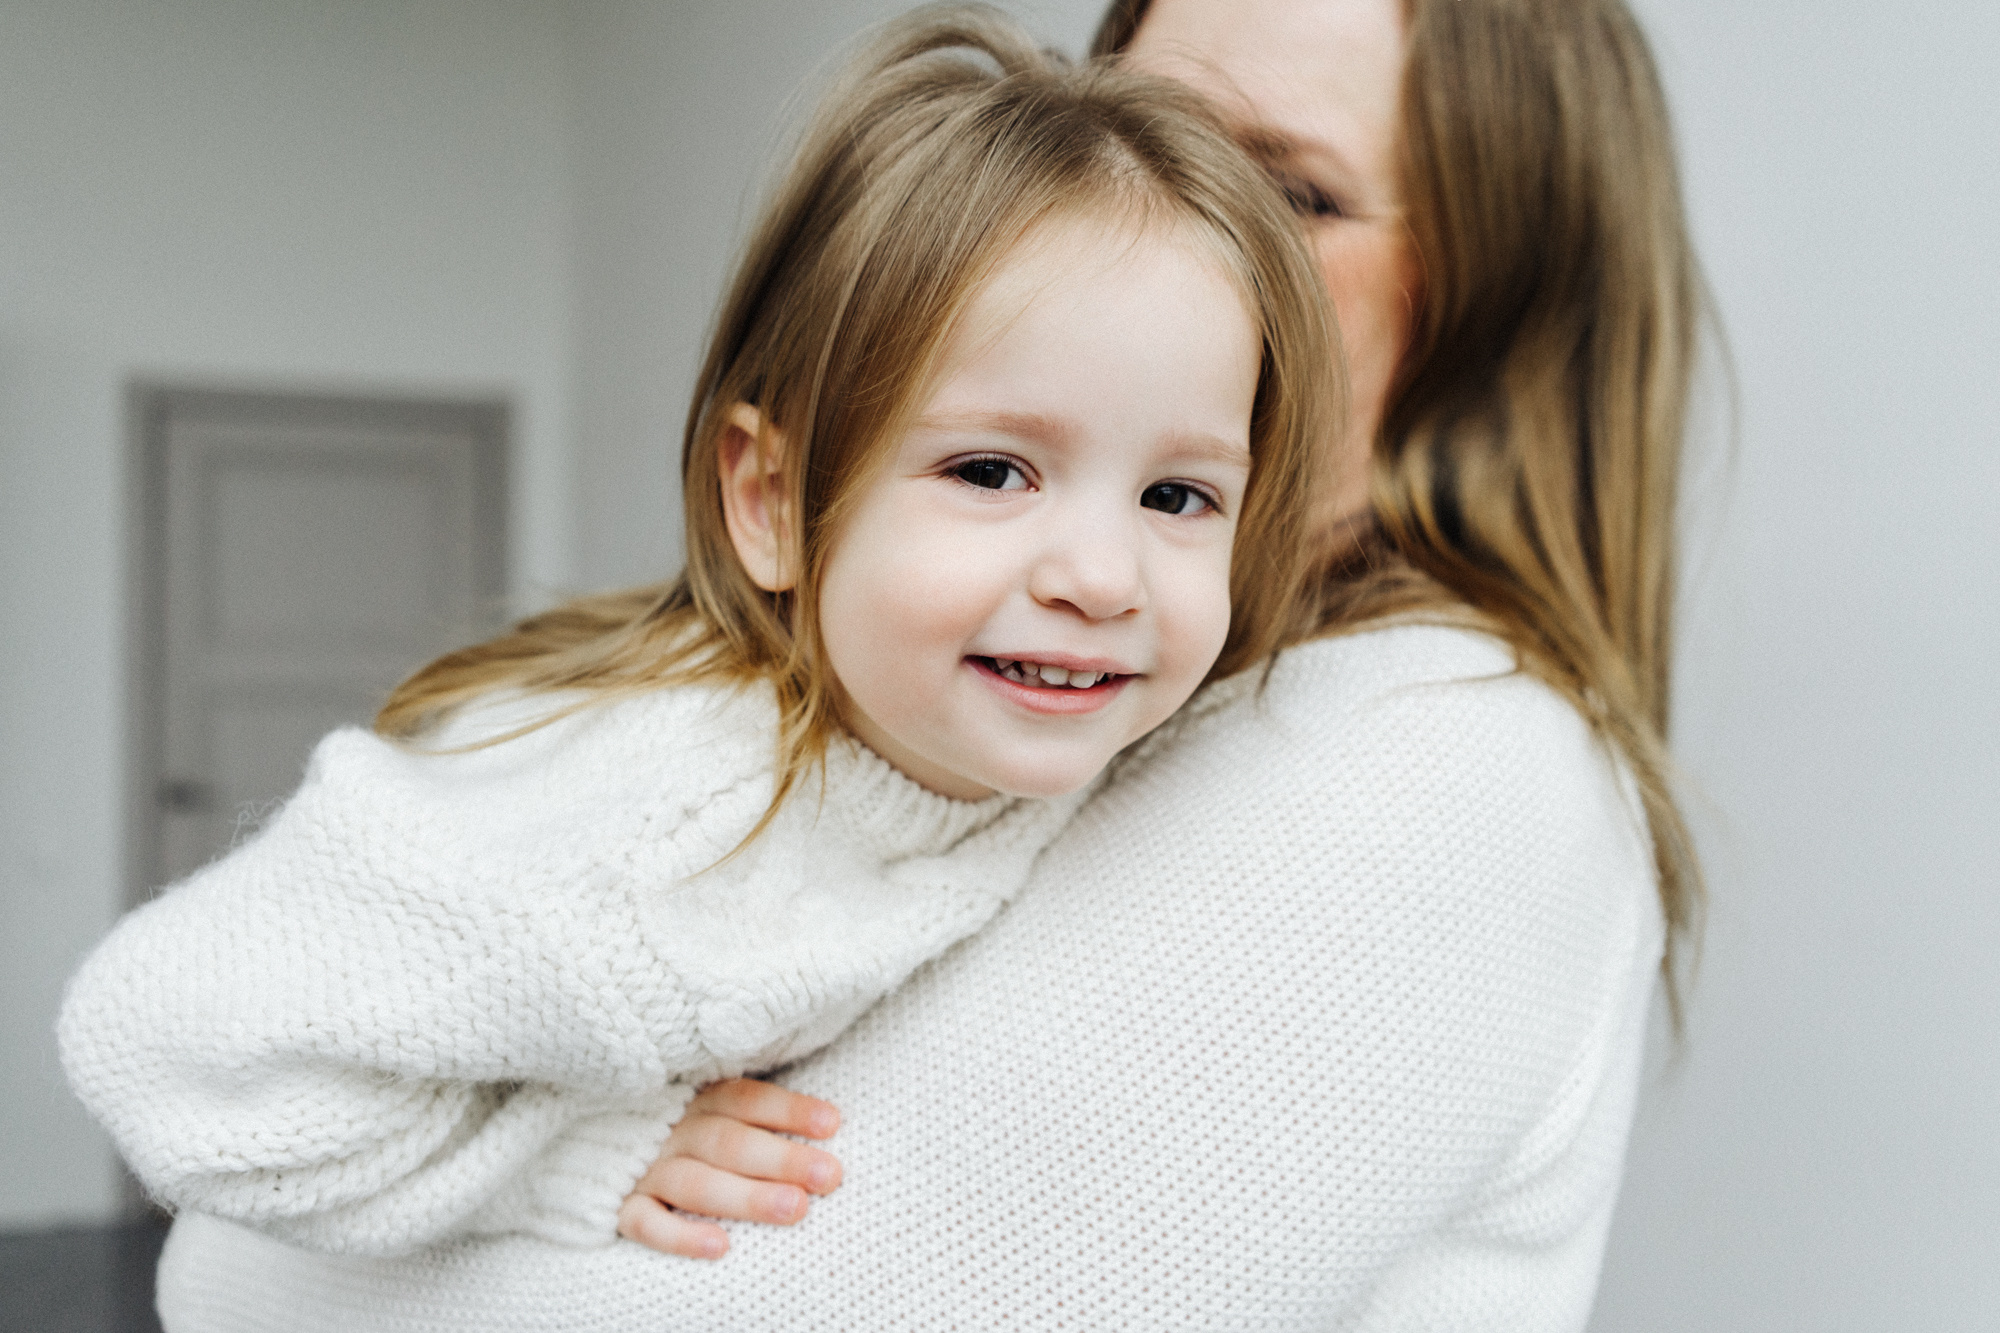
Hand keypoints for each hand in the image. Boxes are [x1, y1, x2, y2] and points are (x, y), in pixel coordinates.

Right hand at [616, 1079, 841, 1258]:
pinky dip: (680, 1236)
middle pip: (730, 1143)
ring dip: (746, 1196)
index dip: (789, 1110)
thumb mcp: (710, 1110)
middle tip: (829, 1176)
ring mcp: (644, 1169)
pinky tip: (720, 1246)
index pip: (747, 1100)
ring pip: (696, 1183)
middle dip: (782, 1159)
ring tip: (795, 1209)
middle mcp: (672, 1131)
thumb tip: (830, 1124)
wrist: (591, 1146)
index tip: (832, 1124)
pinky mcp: (620, 1206)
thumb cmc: (680, 1134)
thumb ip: (754, 1117)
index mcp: (698, 1099)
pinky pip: (646, 1223)